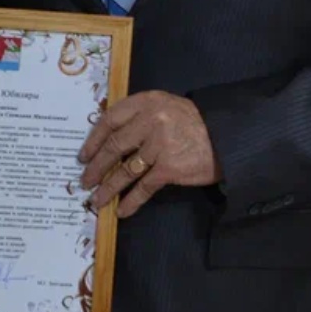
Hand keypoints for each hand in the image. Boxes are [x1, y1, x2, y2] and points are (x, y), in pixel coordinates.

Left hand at [79, 91, 220, 217]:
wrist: (227, 137)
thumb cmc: (195, 123)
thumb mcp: (166, 107)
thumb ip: (140, 116)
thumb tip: (108, 139)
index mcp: (147, 102)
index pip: (110, 119)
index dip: (93, 140)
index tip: (83, 155)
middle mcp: (151, 120)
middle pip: (114, 146)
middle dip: (96, 167)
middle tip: (85, 180)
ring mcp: (159, 144)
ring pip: (125, 170)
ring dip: (108, 188)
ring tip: (96, 199)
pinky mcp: (170, 167)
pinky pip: (143, 187)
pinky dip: (131, 201)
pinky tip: (122, 210)